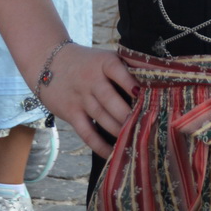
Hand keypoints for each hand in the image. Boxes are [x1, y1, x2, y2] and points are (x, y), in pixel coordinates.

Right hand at [36, 44, 139, 158]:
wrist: (48, 63)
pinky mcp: (71, 113)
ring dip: (119, 130)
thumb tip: (161, 74)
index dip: (133, 84)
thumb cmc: (88, 62)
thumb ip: (129, 66)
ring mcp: (80, 97)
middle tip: (146, 125)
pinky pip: (86, 132)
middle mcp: (91, 80)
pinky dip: (99, 145)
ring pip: (101, 117)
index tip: (148, 96)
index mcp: (105, 62)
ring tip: (136, 139)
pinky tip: (113, 153)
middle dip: (129, 114)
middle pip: (111, 100)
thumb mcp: (107, 57)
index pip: (120, 72)